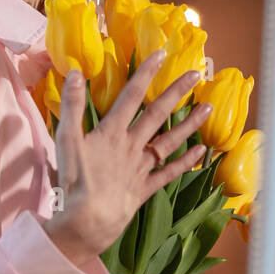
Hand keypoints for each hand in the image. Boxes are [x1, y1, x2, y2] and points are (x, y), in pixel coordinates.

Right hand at [44, 51, 211, 262]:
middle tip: (196, 74)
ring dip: (189, 124)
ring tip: (208, 108)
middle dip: (176, 92)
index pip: (131, 95)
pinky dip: (185, 161)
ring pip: (169, 140)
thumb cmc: (74, 180)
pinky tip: (200, 151)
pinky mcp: (144, 188)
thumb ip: (72, 105)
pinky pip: (169, 172)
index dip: (146, 73)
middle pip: (157, 113)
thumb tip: (77, 73)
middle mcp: (132, 145)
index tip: (162, 54)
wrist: (88, 219)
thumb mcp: (66, 139)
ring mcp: (141, 167)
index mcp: (112, 132)